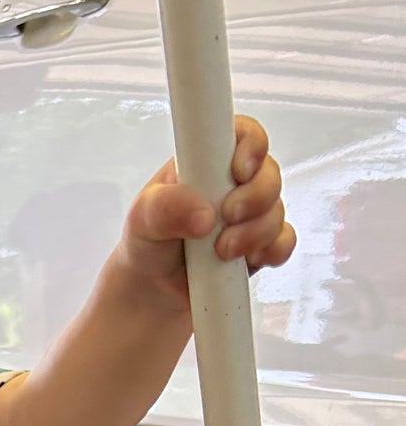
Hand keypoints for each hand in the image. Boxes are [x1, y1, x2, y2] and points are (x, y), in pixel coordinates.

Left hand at [118, 115, 295, 307]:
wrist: (151, 292)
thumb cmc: (147, 244)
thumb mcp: (142, 219)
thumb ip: (165, 207)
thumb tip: (204, 215)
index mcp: (206, 163)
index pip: (242, 134)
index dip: (251, 146)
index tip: (238, 172)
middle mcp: (233, 185)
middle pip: (269, 173)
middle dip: (255, 197)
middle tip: (226, 217)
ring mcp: (249, 216)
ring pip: (277, 211)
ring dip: (255, 233)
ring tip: (221, 251)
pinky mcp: (259, 247)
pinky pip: (283, 243)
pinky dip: (271, 251)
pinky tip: (249, 260)